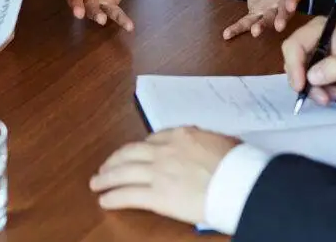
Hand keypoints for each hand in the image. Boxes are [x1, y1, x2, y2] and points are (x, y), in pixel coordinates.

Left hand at [90, 127, 239, 225]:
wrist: (239, 182)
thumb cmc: (239, 164)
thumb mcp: (222, 141)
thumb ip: (207, 141)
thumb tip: (209, 145)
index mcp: (181, 135)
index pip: (153, 138)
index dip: (140, 148)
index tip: (135, 153)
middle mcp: (165, 150)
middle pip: (131, 152)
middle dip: (115, 160)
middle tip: (105, 167)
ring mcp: (159, 172)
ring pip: (123, 172)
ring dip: (106, 177)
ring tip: (96, 183)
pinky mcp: (157, 195)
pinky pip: (128, 194)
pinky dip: (113, 197)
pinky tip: (105, 200)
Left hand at [224, 0, 305, 39]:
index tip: (291, 6)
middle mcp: (283, 0)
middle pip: (282, 10)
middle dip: (280, 17)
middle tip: (278, 25)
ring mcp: (270, 8)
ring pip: (266, 19)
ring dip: (261, 26)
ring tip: (254, 32)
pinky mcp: (257, 12)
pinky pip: (247, 21)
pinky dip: (238, 28)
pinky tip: (227, 35)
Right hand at [282, 17, 335, 104]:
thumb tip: (311, 77)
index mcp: (318, 29)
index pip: (294, 45)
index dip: (293, 65)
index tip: (301, 86)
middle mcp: (310, 42)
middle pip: (292, 62)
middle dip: (305, 82)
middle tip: (323, 97)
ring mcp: (311, 58)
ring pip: (298, 77)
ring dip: (314, 91)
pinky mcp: (313, 72)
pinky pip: (306, 86)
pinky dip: (318, 94)